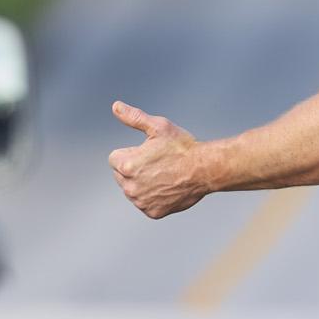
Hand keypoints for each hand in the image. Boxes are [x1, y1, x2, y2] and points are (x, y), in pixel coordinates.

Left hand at [107, 102, 211, 216]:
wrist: (205, 169)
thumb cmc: (182, 147)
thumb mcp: (158, 127)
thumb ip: (133, 117)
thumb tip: (115, 106)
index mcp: (126, 165)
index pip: (114, 159)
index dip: (131, 153)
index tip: (148, 152)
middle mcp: (130, 187)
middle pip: (121, 175)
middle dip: (133, 169)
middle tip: (157, 163)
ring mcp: (141, 202)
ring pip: (132, 190)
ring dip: (142, 183)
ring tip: (163, 175)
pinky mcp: (152, 212)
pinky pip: (145, 203)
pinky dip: (153, 197)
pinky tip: (167, 187)